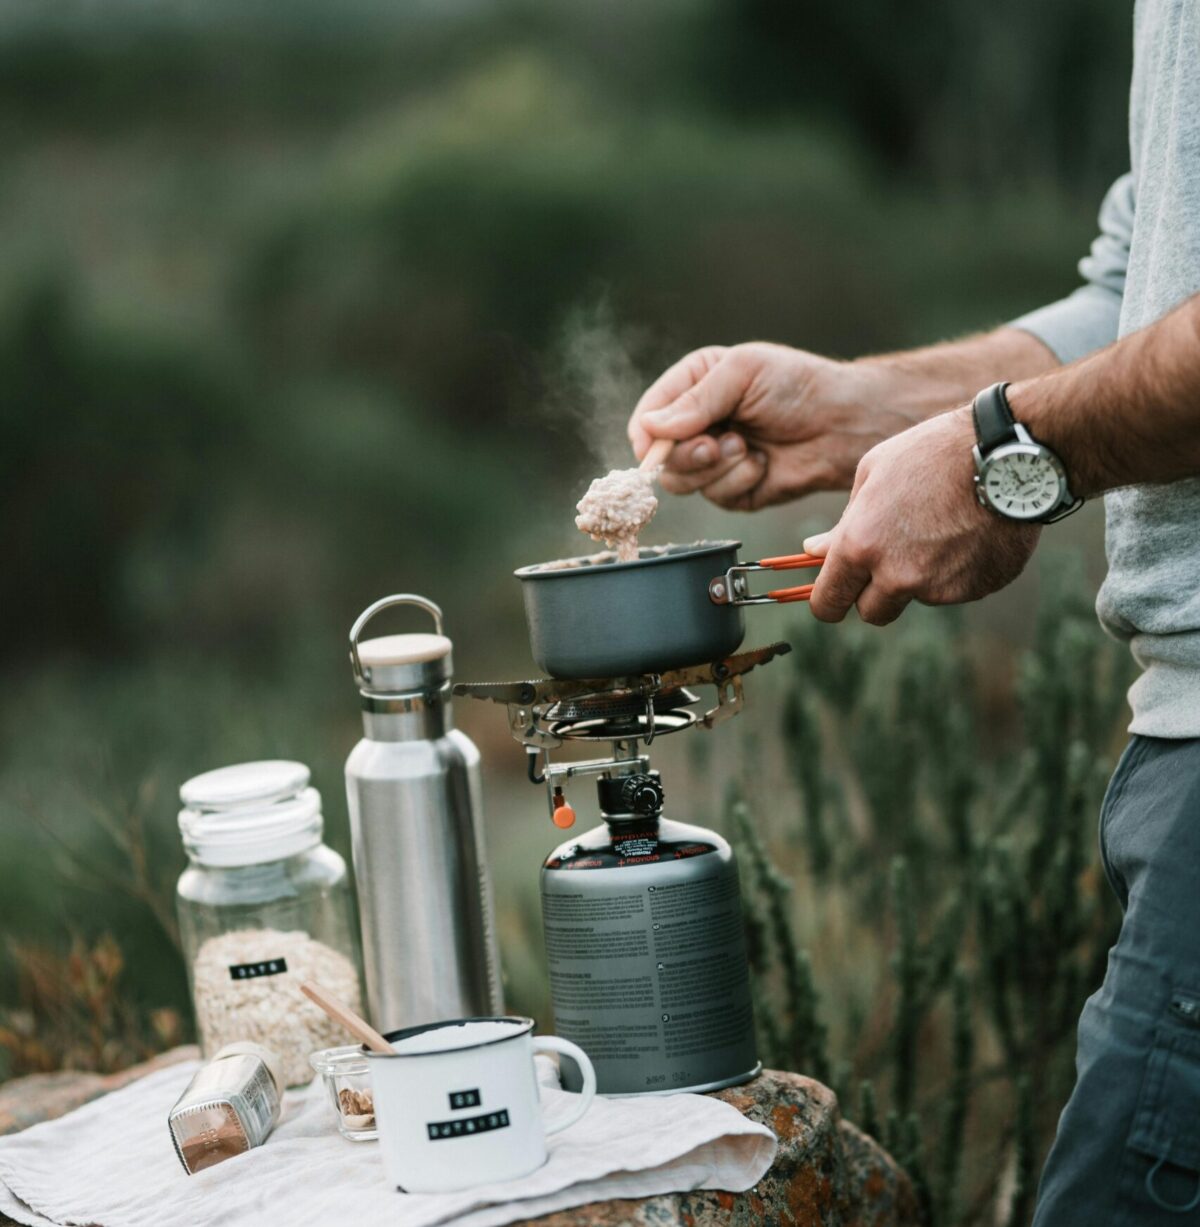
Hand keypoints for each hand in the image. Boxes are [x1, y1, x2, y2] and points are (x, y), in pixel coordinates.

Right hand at [627, 343, 918, 508]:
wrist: (842, 424)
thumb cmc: (797, 386)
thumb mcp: (742, 374)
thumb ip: (695, 400)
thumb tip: (651, 427)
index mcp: (691, 387)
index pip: (646, 418)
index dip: (647, 438)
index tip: (657, 449)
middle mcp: (696, 425)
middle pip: (659, 458)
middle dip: (688, 455)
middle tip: (719, 444)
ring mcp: (713, 460)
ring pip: (683, 483)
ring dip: (717, 468)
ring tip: (748, 447)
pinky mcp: (733, 489)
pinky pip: (716, 498)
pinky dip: (740, 482)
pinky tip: (763, 464)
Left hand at [802, 408, 1040, 625]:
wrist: (1008, 453)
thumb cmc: (932, 452)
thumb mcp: (873, 473)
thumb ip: (843, 523)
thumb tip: (814, 552)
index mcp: (860, 546)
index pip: (828, 603)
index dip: (827, 603)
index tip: (833, 596)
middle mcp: (897, 575)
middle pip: (872, 613)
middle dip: (874, 594)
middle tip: (891, 558)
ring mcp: (939, 587)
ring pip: (917, 598)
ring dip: (920, 577)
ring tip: (941, 528)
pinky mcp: (976, 589)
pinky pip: (955, 590)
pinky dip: (957, 571)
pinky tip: (969, 532)